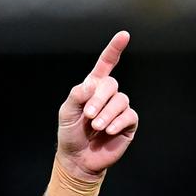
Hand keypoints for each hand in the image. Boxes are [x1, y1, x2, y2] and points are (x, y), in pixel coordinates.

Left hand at [56, 31, 138, 179]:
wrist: (77, 159)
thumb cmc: (70, 134)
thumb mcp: (66, 112)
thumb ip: (77, 95)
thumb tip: (93, 84)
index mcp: (92, 88)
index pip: (106, 65)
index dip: (114, 50)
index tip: (124, 35)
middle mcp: (108, 96)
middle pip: (111, 84)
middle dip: (99, 99)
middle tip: (88, 115)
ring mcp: (119, 109)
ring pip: (121, 100)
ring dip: (107, 114)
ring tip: (96, 127)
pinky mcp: (128, 124)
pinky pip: (129, 116)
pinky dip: (117, 122)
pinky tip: (108, 130)